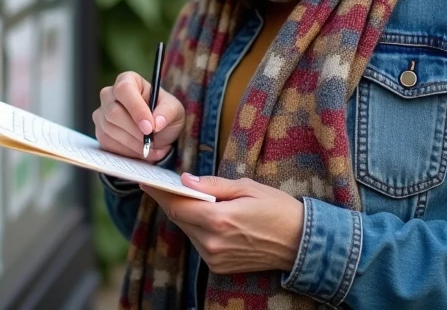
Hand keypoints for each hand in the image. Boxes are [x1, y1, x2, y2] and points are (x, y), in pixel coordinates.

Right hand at [93, 71, 184, 160]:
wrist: (157, 132)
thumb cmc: (164, 114)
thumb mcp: (174, 110)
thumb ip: (167, 112)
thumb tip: (157, 122)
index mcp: (128, 80)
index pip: (124, 90)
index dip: (136, 109)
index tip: (150, 127)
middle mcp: (109, 94)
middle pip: (113, 112)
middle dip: (135, 131)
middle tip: (152, 141)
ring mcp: (101, 113)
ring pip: (109, 130)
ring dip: (134, 144)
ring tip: (152, 147)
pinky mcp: (100, 132)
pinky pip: (108, 143)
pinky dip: (127, 151)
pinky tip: (142, 151)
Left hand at [141, 174, 302, 273]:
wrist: (300, 243)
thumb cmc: (277, 209)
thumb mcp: (247, 187)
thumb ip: (213, 185)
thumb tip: (186, 180)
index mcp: (219, 219)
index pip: (178, 206)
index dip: (160, 193)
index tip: (146, 181)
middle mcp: (213, 242)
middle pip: (179, 219)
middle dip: (172, 201)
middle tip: (165, 185)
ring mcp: (215, 257)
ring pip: (188, 231)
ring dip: (186, 214)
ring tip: (188, 198)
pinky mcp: (219, 266)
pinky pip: (199, 243)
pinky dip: (198, 228)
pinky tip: (207, 216)